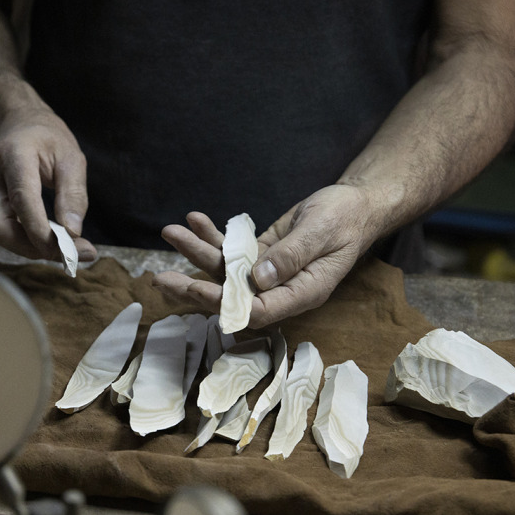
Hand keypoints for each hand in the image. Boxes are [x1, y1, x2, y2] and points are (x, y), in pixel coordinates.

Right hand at [0, 106, 96, 261]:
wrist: (16, 123)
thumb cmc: (45, 137)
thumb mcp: (70, 155)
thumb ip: (73, 193)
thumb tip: (73, 233)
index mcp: (13, 155)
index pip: (21, 199)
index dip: (41, 230)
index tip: (69, 248)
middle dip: (31, 247)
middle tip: (67, 254)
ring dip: (29, 248)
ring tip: (62, 249)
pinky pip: (2, 231)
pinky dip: (25, 242)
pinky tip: (48, 241)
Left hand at [152, 184, 376, 328]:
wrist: (353, 204)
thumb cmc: (346, 218)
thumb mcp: (322, 231)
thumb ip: (291, 255)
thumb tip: (258, 278)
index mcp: (301, 293)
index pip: (257, 310)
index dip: (225, 303)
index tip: (196, 289)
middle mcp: (279, 290)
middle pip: (230, 297)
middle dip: (193, 288)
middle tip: (160, 279)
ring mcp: (266, 274)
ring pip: (224, 271)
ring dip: (195, 253)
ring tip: (170, 233)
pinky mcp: (259, 256)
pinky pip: (230, 250)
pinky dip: (211, 235)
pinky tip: (194, 219)